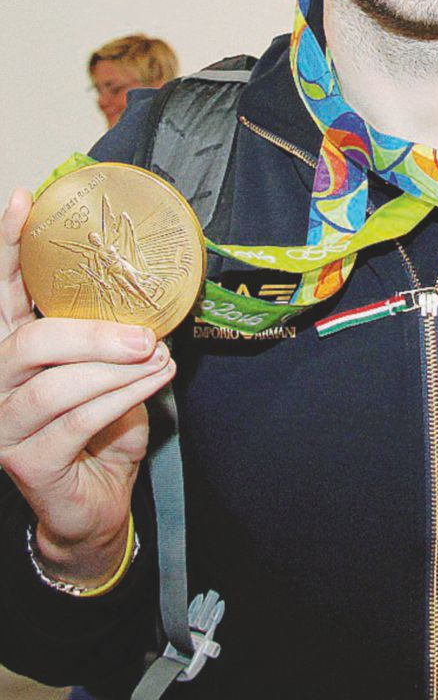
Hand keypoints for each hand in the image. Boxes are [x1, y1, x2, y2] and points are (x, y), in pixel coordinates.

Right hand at [0, 188, 175, 585]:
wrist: (96, 501)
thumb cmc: (102, 424)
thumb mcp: (108, 366)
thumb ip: (111, 330)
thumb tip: (153, 288)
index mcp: (14, 347)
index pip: (2, 291)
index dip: (8, 246)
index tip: (24, 200)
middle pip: (29, 340)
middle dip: (91, 332)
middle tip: (144, 334)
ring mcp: (4, 425)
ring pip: (54, 385)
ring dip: (114, 369)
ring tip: (159, 358)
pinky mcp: (26, 462)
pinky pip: (75, 422)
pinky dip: (121, 398)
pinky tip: (155, 382)